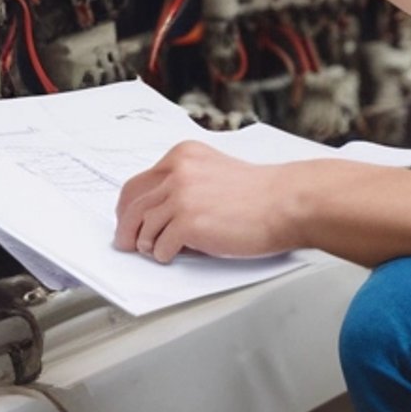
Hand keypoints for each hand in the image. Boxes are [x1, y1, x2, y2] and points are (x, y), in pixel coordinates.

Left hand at [112, 142, 306, 262]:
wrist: (285, 202)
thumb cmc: (259, 193)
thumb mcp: (213, 172)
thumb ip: (185, 182)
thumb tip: (158, 210)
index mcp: (183, 155)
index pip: (138, 183)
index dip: (128, 207)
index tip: (126, 220)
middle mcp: (178, 171)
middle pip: (132, 205)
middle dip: (126, 229)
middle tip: (127, 244)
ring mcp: (181, 196)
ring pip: (143, 228)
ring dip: (148, 245)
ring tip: (159, 250)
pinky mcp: (188, 223)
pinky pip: (160, 248)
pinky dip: (165, 256)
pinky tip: (177, 254)